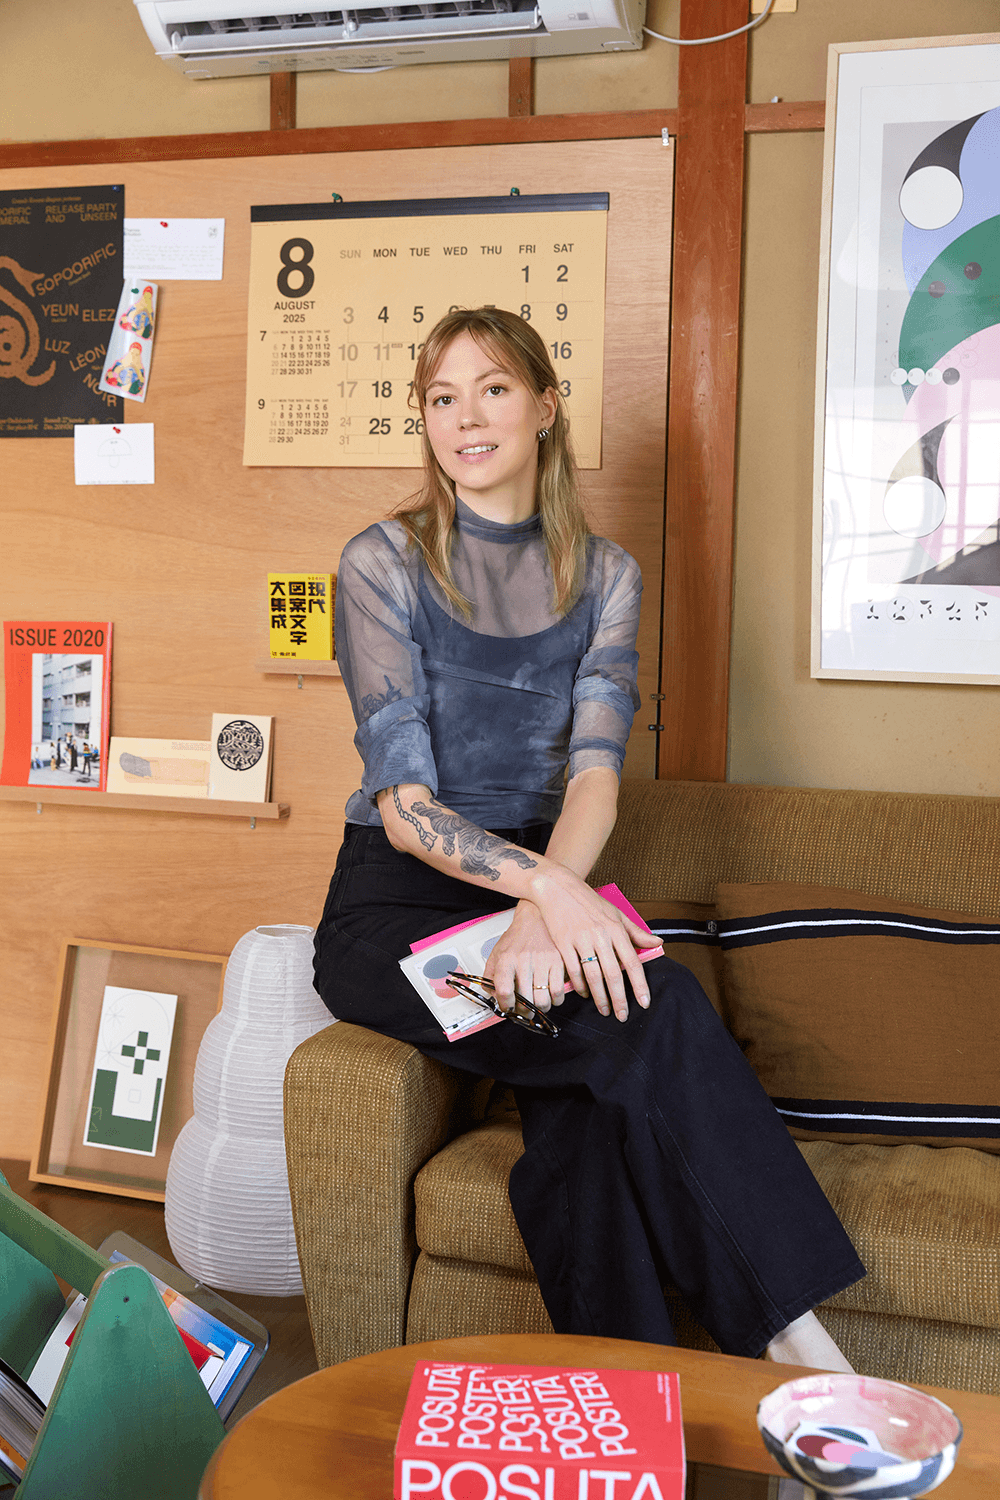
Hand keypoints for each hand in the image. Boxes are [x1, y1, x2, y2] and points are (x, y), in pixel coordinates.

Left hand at [483, 903, 567, 1013]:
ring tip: (537, 1004)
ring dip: (540, 1008)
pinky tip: (550, 996)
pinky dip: (555, 1000)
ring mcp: (543, 963)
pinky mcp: (558, 963)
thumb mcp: (497, 953)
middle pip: (526, 1000)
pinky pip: (558, 992)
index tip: (507, 1008)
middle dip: (524, 1012)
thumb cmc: (517, 938)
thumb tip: (491, 995)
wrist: (536, 918)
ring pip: (543, 1001)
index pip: (503, 990)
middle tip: (524, 1011)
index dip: (505, 1005)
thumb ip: (490, 975)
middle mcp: (524, 961)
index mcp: (506, 960)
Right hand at [486, 868, 652, 1022]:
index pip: (633, 963)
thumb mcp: (616, 912)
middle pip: (613, 974)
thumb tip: (658, 942)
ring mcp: (581, 940)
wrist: (558, 888)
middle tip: (622, 1016)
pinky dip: (580, 985)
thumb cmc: (589, 901)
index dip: (639, 985)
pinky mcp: (564, 943)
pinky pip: (574, 970)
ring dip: (600, 997)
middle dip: (619, 999)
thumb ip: (636, 931)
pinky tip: (585, 993)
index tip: (644, 1003)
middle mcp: (601, 936)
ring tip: (604, 1010)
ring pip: (593, 976)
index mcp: (617, 929)